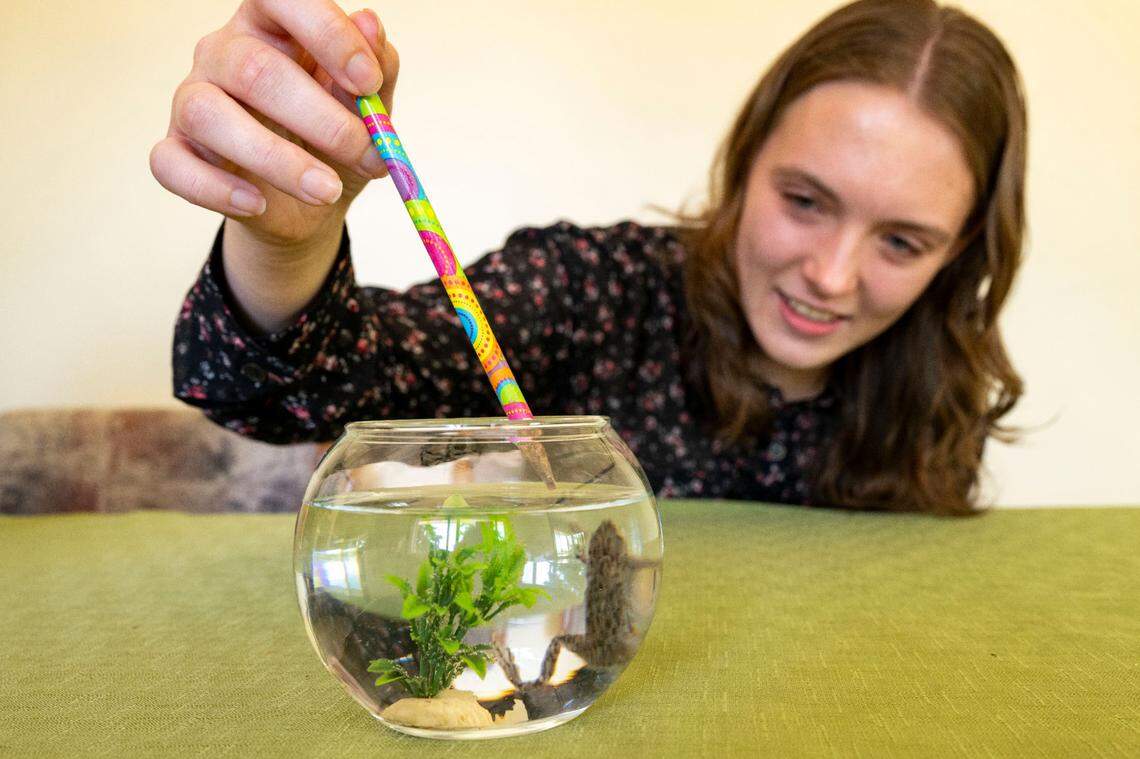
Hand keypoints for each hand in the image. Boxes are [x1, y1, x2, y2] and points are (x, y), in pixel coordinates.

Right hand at [150, 0, 398, 249]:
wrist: (313, 205)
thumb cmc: (336, 141)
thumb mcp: (370, 109)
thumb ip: (378, 69)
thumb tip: (370, 22)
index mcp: (273, 27)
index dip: (326, 32)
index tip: (370, 83)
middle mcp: (224, 53)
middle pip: (253, 69)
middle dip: (321, 119)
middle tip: (367, 155)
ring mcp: (192, 100)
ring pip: (208, 114)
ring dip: (277, 160)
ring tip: (327, 192)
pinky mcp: (175, 151)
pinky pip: (172, 164)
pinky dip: (216, 189)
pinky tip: (258, 204)